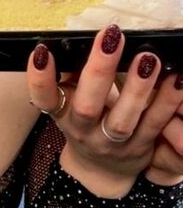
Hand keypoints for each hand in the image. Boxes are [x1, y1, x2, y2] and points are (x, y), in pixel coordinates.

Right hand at [26, 25, 182, 197]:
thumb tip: (78, 40)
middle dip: (99, 70)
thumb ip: (73, 76)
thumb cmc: (87, 122)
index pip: (44, 98)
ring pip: (123, 120)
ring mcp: (112, 144)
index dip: (39, 78)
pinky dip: (167, 101)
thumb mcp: (72, 102)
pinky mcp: (141, 148)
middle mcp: (84, 131)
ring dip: (137, 88)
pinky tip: (177, 79)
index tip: (42, 51)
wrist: (102, 170)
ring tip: (149, 58)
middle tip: (112, 37)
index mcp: (62, 115)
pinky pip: (155, 124)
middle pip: (87, 107)